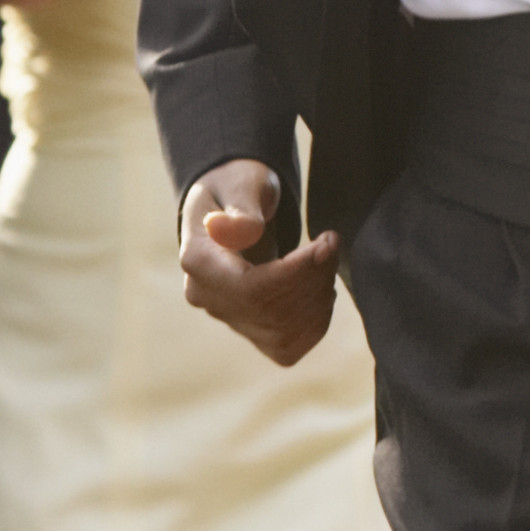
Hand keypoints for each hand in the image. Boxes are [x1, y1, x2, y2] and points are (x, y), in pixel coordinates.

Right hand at [180, 158, 344, 364]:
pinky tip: (321, 289)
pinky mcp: (251, 333)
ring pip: (283, 333)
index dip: (297, 272)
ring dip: (319, 298)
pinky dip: (316, 322)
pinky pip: (289, 346)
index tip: (328, 241)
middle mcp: (207, 297)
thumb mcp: (241, 183)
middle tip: (331, 243)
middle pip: (270, 312)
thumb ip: (243, 207)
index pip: (250, 287)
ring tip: (327, 260)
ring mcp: (228, 319)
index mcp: (198, 260)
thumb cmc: (240, 189)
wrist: (237, 210)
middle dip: (314, 279)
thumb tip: (239, 231)